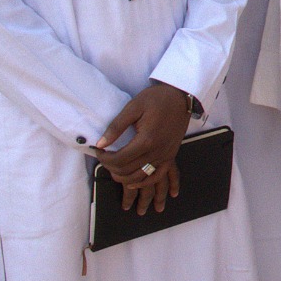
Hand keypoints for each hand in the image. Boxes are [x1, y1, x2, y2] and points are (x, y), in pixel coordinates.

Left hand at [94, 82, 190, 214]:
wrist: (181, 97)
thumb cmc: (157, 99)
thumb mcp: (133, 107)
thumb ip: (116, 127)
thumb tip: (100, 144)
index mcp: (146, 139)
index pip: (119, 160)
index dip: (104, 159)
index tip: (99, 150)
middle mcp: (157, 151)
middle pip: (127, 171)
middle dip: (110, 167)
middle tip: (104, 158)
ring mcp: (165, 156)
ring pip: (140, 178)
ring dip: (123, 177)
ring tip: (114, 168)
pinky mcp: (171, 156)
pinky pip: (157, 176)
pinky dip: (143, 183)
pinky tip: (133, 181)